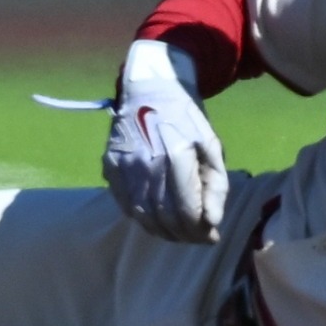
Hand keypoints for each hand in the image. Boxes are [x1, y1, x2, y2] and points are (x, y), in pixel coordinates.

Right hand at [102, 38, 225, 244]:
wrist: (149, 88)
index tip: (212, 236)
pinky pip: (126, 206)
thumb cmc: (185, 118)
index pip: (186, 212)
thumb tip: (212, 222)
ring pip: (143, 217)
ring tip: (179, 230)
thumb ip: (216, 185)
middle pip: (164, 218)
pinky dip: (143, 218)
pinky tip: (158, 216)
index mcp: (176, 155)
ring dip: (164, 231)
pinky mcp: (109, 167)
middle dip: (185, 235)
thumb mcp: (211, 145)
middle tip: (198, 237)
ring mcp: (123, 167)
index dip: (201, 232)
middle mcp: (145, 164)